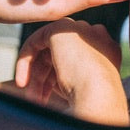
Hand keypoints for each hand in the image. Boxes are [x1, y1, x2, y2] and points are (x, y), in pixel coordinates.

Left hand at [12, 18, 127, 125]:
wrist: (99, 94)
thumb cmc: (93, 100)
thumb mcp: (83, 86)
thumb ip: (67, 76)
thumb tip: (45, 81)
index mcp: (107, 49)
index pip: (77, 58)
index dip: (60, 78)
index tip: (51, 97)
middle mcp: (95, 35)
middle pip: (62, 54)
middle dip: (46, 78)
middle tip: (38, 100)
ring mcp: (79, 29)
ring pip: (47, 50)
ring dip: (36, 76)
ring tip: (31, 98)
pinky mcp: (60, 28)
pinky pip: (35, 42)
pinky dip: (25, 62)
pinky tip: (22, 82)